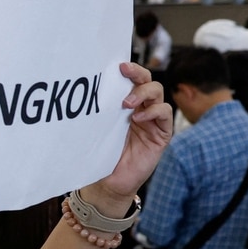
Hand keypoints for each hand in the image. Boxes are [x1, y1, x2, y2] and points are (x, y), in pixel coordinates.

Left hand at [91, 62, 171, 202]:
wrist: (109, 183)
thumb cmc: (102, 156)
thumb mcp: (98, 130)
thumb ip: (98, 113)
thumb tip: (83, 93)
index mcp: (125, 105)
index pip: (132, 80)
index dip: (129, 70)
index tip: (118, 65)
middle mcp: (141, 109)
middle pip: (147, 81)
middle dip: (138, 73)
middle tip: (125, 72)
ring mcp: (153, 120)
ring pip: (158, 93)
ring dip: (144, 93)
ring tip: (127, 104)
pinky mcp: (162, 134)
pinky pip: (165, 113)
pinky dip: (154, 111)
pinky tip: (139, 118)